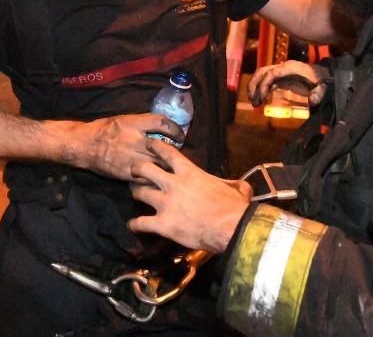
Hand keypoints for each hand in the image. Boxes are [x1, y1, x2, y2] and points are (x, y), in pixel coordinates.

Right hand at [72, 113, 184, 180]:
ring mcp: (130, 158)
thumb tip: (162, 128)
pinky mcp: (126, 172)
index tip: (180, 135)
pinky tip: (158, 178)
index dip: (175, 129)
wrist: (86, 145)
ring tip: (172, 169)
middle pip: (163, 148)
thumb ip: (143, 124)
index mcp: (134, 124)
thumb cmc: (105, 129)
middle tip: (179, 155)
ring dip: (166, 167)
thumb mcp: (124, 119)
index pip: (162, 123)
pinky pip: (146, 178)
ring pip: (157, 165)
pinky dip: (154, 178)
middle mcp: (134, 140)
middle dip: (173, 153)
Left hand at [129, 139, 250, 252]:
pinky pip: (140, 223)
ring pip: (139, 193)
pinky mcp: (162, 224)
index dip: (156, 146)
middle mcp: (173, 184)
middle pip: (144, 169)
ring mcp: (165, 204)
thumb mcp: (236, 188)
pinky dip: (134, 225)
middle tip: (134, 171)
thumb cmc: (234, 206)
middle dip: (136, 168)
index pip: (167, 153)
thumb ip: (232, 183)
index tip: (149, 144)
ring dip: (136, 194)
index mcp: (190, 172)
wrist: (231, 227)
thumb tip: (240, 186)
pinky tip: (133, 226)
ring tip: (135, 195)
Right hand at [248, 60, 329, 106]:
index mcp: (290, 68)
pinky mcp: (281, 77)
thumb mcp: (321, 87)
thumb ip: (318, 93)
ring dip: (255, 87)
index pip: (271, 74)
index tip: (261, 100)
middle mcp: (282, 67)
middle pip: (262, 72)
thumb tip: (314, 101)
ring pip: (261, 75)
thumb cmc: (320, 80)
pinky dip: (261, 89)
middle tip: (252, 102)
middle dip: (254, 86)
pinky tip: (260, 100)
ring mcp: (280, 71)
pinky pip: (266, 80)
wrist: (323, 74)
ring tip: (254, 103)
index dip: (264, 86)